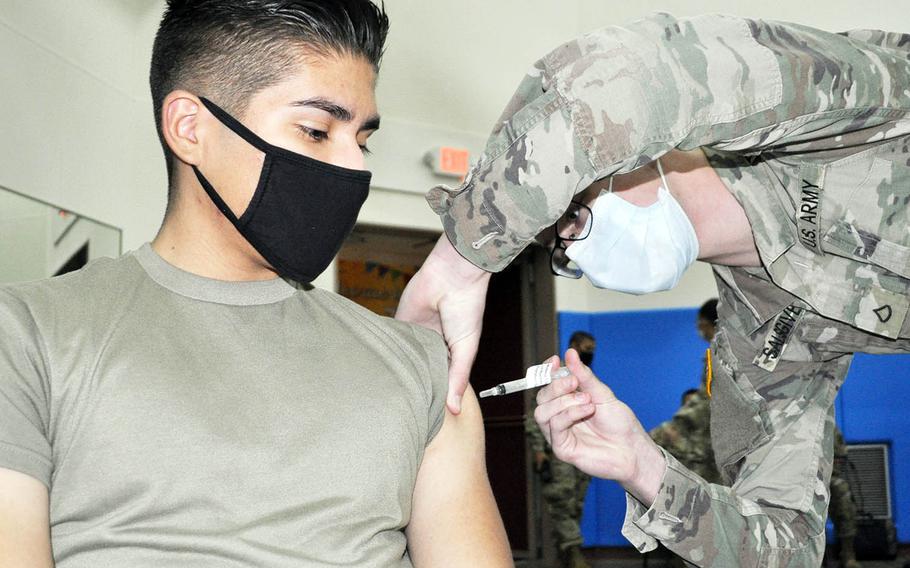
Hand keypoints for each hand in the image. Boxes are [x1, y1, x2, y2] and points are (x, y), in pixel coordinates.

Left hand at [397, 235, 490, 413]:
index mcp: (451, 352)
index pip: (440, 379)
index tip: (426, 417)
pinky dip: (388, 352)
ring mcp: (415, 334)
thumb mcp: (466, 349)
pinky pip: (392, 340)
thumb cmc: (467, 307)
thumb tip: (454, 409)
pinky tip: (380, 371)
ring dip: (400, 370)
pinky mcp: (400, 322)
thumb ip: (457, 378)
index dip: (435, 395)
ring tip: (389, 396)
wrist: (452, 276)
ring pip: (405, 358)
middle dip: (415, 386)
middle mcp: (432, 345)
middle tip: (405, 410)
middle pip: (421, 370)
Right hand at [534, 350, 665, 505]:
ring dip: (563, 402)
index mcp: (566, 401)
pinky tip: (588, 410)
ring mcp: (558, 433)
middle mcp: (559, 416)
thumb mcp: (602, 393)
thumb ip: (584, 376)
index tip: (554, 360)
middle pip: (541, 397)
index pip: (546, 384)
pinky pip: (554, 427)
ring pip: (542, 412)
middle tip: (575, 382)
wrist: (632, 448)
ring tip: (588, 400)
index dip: (546, 371)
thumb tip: (570, 353)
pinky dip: (569, 414)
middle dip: (556, 386)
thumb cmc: (618, 422)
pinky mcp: (561, 448)